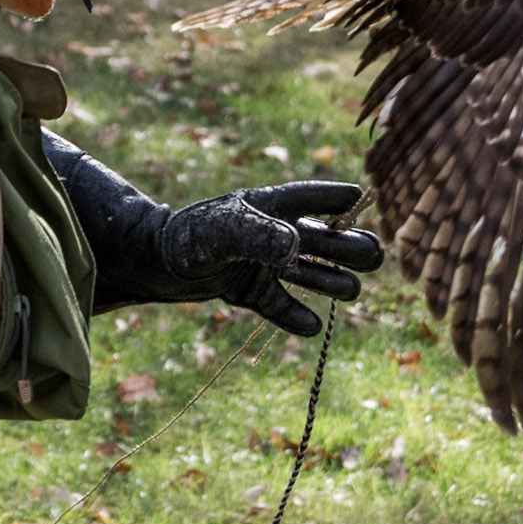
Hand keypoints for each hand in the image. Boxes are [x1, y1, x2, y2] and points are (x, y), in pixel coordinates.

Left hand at [161, 180, 383, 336]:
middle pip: (329, 240)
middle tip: (370, 259)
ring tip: (348, 291)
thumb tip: (299, 245)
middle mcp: (274, 234)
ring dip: (335, 282)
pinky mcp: (252, 292)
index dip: (342, 199)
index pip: (316, 197)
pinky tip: (311, 326)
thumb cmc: (188, 236)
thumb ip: (261, 235)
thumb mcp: (225, 231)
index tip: (363, 199)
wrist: (152, 265)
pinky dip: (297, 317)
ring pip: (314, 274)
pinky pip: (283, 306)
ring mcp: (265, 265)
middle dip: (353, 248)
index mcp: (271, 206)